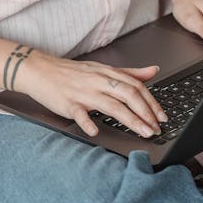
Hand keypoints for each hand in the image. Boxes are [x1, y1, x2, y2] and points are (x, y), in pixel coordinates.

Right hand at [16, 51, 167, 138]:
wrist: (40, 70)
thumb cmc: (71, 73)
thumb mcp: (102, 69)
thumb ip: (129, 72)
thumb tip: (153, 71)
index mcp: (107, 73)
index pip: (136, 86)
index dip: (152, 102)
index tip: (162, 117)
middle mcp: (98, 81)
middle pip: (128, 94)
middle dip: (146, 113)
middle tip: (157, 129)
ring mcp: (83, 92)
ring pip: (111, 105)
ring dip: (131, 120)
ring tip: (143, 133)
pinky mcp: (67, 103)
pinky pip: (79, 113)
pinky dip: (88, 123)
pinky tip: (96, 131)